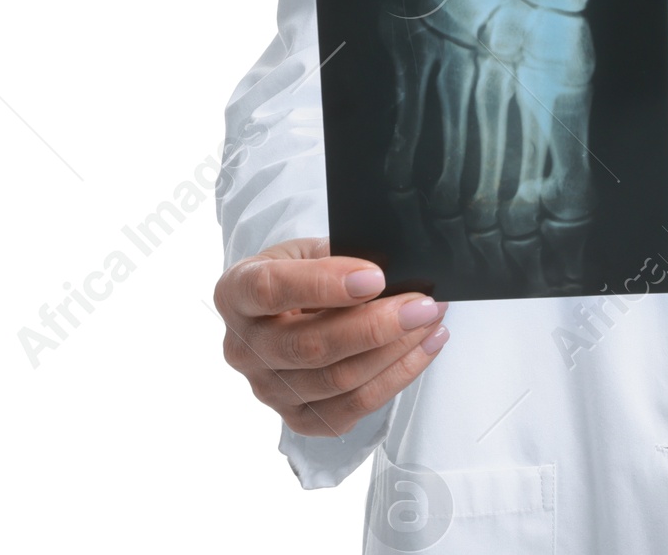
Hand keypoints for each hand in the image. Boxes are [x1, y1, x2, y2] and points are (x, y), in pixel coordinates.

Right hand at [214, 237, 449, 437]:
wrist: (284, 309)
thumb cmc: (300, 271)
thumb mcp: (306, 249)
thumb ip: (337, 256)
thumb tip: (394, 271)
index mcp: (235, 293)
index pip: (272, 290)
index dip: (324, 284)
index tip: (376, 277)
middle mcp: (244, 348)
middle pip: (311, 346)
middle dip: (376, 325)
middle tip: (422, 304)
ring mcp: (268, 390)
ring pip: (338, 381)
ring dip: (396, 351)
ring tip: (432, 320)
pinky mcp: (298, 418)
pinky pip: (354, 407)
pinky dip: (397, 376)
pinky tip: (425, 348)